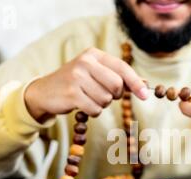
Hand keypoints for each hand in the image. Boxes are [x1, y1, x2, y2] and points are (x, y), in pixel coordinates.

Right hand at [24, 47, 148, 122]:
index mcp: (94, 55)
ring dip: (101, 104)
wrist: (45, 92)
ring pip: (106, 99)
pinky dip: (93, 112)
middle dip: (114, 95)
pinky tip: (82, 105)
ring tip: (88, 98)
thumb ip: (118, 77)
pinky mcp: (71, 93)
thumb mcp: (95, 74)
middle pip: (116, 85)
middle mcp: (85, 62)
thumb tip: (144, 84)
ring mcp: (77, 77)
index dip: (135, 82)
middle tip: (102, 94)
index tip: (145, 95)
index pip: (122, 67)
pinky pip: (95, 109)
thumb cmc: (76, 84)